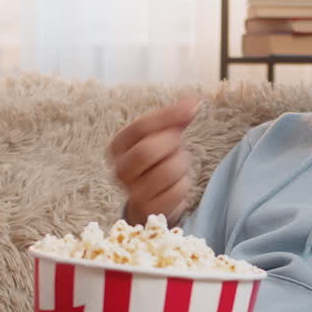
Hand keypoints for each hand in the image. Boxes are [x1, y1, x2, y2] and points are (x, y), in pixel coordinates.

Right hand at [107, 96, 199, 224]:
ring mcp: (132, 192)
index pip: (141, 126)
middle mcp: (119, 170)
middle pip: (148, 150)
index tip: (192, 107)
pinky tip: (176, 184)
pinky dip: (183, 185)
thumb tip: (193, 101)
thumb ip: (174, 119)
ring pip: (167, 171)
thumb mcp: (160, 136)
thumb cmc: (156, 162)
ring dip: (181, 165)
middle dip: (172, 146)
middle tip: (177, 147)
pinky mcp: (150, 210)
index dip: (168, 115)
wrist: (150, 201)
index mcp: (117, 146)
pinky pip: (177, 192)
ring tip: (177, 166)